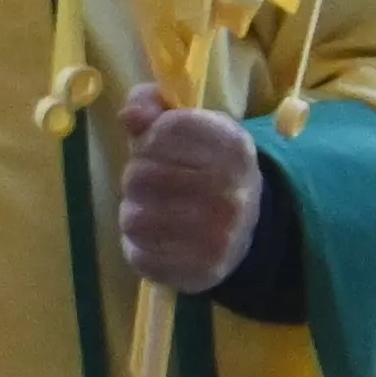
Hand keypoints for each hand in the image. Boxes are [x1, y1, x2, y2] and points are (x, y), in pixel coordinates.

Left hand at [117, 86, 262, 292]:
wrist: (244, 227)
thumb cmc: (201, 166)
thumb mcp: (184, 125)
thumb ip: (151, 105)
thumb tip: (131, 116)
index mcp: (234, 148)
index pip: (167, 129)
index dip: (150, 136)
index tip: (159, 144)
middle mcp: (233, 192)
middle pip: (140, 175)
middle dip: (136, 175)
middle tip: (152, 181)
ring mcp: (220, 236)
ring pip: (133, 218)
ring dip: (134, 211)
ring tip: (152, 208)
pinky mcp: (201, 271)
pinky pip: (139, 256)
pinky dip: (138, 246)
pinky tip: (157, 238)